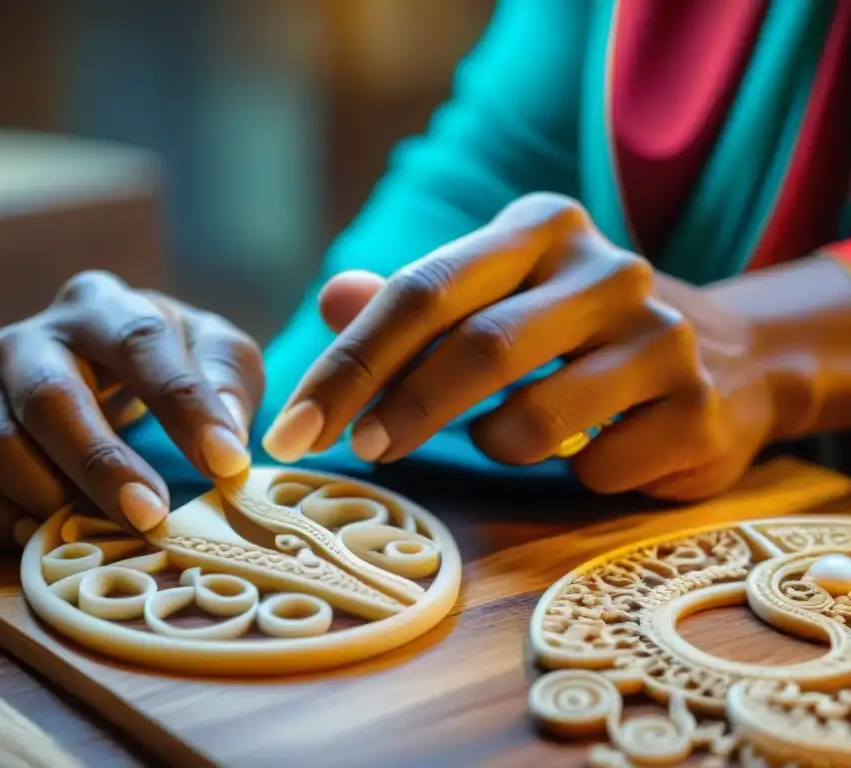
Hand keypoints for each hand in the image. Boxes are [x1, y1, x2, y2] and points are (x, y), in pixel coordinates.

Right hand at [0, 270, 262, 548]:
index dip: (183, 404)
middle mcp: (25, 343)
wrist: (99, 374)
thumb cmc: (166, 364)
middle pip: (49, 397)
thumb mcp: (214, 353)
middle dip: (100, 462)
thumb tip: (225, 436)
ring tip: (104, 532)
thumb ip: (227, 380)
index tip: (225, 461)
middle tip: (151, 513)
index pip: (139, 342)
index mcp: (98, 307)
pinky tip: (47, 539)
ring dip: (50, 496)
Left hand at [263, 193, 774, 500]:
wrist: (726, 358)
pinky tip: (589, 453)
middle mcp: (607, 269)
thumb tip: (332, 297)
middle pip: (478, 347)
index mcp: (540, 228)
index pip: (424, 289)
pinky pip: (597, 468)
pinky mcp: (700, 408)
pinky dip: (570, 476)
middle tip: (365, 452)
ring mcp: (663, 337)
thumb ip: (411, 302)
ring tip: (506, 434)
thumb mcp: (493, 298)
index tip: (294, 429)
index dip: (349, 364)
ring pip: (535, 419)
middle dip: (405, 411)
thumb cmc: (573, 331)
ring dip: (497, 444)